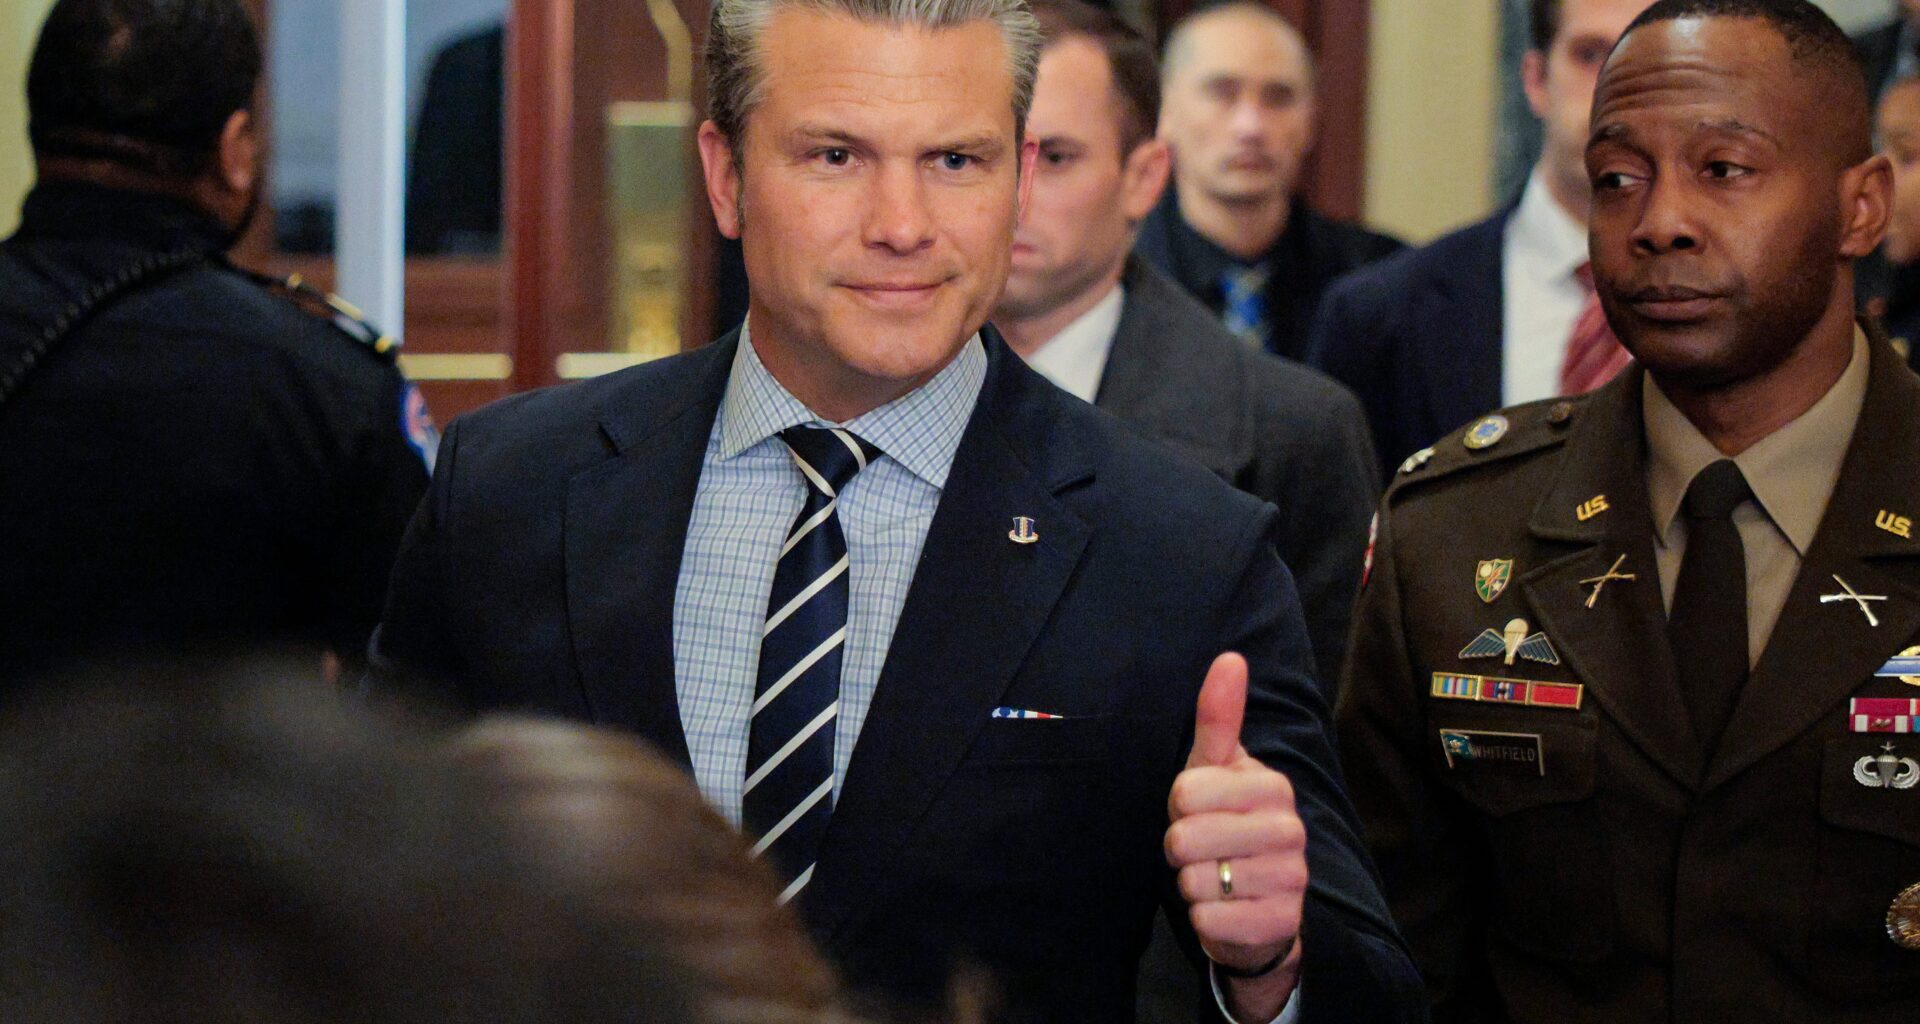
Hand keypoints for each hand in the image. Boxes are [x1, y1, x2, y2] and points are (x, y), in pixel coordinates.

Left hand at [1165, 652, 1305, 1012]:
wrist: (1257, 905)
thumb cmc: (1226, 825)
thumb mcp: (1215, 770)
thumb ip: (1218, 718)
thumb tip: (1230, 657)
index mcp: (1273, 786)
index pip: (1185, 791)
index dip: (1177, 806)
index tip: (1197, 811)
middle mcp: (1291, 831)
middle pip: (1184, 838)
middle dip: (1180, 849)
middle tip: (1203, 851)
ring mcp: (1291, 880)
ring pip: (1193, 882)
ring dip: (1191, 885)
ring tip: (1216, 880)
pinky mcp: (1280, 925)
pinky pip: (1208, 921)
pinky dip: (1202, 920)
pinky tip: (1224, 910)